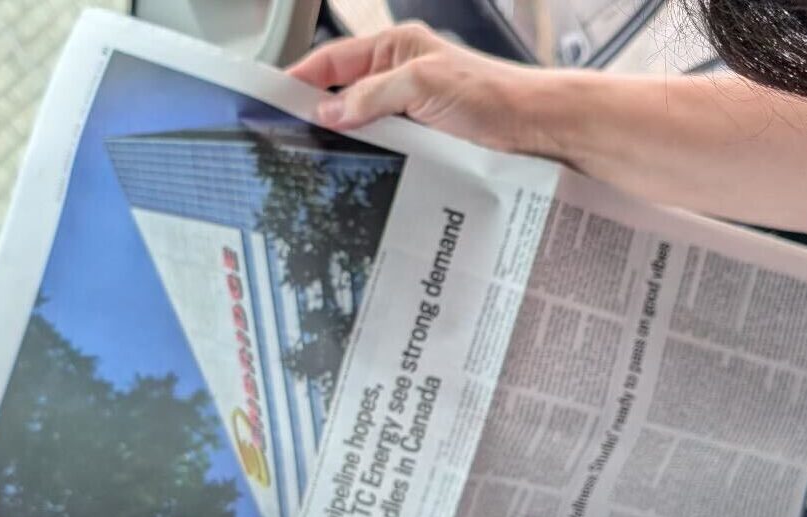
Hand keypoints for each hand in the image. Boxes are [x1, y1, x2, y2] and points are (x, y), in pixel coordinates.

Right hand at [288, 24, 558, 156]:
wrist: (538, 131)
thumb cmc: (493, 96)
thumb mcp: (423, 85)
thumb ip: (371, 96)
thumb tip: (327, 112)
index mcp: (397, 49)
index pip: (332, 60)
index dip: (300, 78)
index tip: (269, 100)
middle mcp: (401, 78)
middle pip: (343, 95)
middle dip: (317, 116)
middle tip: (287, 142)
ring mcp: (412, 113)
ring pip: (363, 128)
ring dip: (345, 145)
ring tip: (316, 165)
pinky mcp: (426, 143)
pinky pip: (386, 151)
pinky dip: (370, 162)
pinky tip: (356, 178)